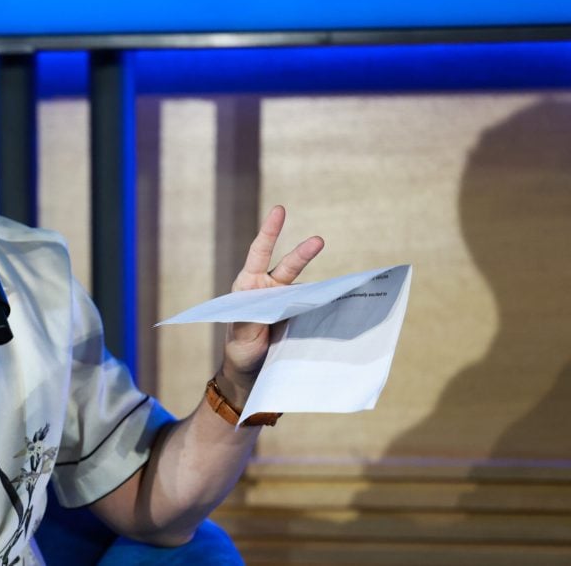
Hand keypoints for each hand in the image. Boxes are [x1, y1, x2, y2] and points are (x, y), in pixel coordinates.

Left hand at [221, 206, 323, 393]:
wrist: (251, 375)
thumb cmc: (241, 350)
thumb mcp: (240, 335)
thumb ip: (250, 320)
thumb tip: (265, 307)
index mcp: (249, 287)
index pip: (259, 253)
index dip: (269, 232)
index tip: (280, 210)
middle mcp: (270, 290)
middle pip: (289, 266)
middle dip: (303, 253)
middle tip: (319, 240)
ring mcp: (288, 303)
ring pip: (307, 287)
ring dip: (323, 285)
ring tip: (340, 286)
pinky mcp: (301, 318)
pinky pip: (316, 307)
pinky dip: (329, 304)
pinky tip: (345, 302)